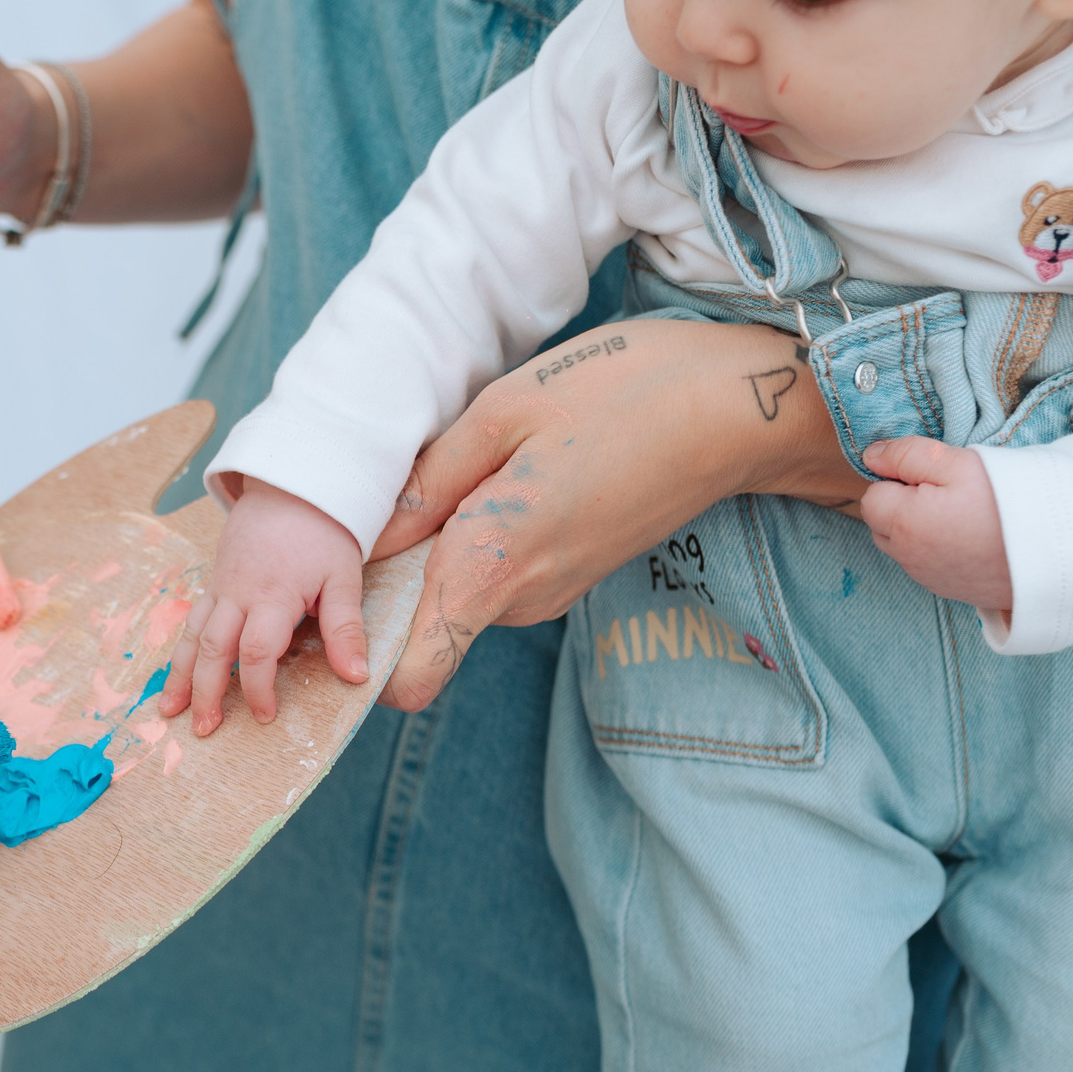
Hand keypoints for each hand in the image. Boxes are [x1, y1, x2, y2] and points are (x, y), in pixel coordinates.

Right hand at [159, 479, 373, 734]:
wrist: (292, 483)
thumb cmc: (323, 532)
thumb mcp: (343, 577)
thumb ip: (346, 628)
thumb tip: (357, 676)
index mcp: (272, 596)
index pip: (255, 652)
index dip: (258, 688)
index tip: (267, 716)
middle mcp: (237, 594)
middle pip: (211, 649)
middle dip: (205, 692)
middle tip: (205, 730)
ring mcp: (220, 588)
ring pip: (191, 636)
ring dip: (179, 676)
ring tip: (169, 711)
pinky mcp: (214, 582)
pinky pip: (190, 620)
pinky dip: (179, 650)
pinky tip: (175, 674)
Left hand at [363, 320, 865, 710]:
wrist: (741, 409)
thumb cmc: (624, 392)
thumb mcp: (505, 412)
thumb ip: (427, 482)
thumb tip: (363, 536)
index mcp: (489, 568)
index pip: (404, 679)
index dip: (356, 658)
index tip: (332, 607)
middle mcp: (519, 601)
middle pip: (418, 626)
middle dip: (389, 577)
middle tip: (388, 497)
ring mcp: (549, 594)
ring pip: (457, 594)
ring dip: (437, 548)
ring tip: (458, 468)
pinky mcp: (569, 576)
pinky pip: (494, 575)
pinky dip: (476, 540)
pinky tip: (498, 477)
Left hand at [860, 437, 1010, 611]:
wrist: (1055, 551)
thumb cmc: (1007, 501)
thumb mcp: (958, 463)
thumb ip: (908, 456)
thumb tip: (871, 456)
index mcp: (902, 523)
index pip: (873, 496)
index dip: (900, 480)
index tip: (934, 477)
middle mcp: (907, 556)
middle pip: (883, 524)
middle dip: (905, 506)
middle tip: (951, 494)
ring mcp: (927, 577)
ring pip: (904, 547)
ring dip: (921, 529)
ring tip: (965, 516)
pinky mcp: (949, 590)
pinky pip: (928, 565)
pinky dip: (940, 550)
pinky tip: (972, 539)